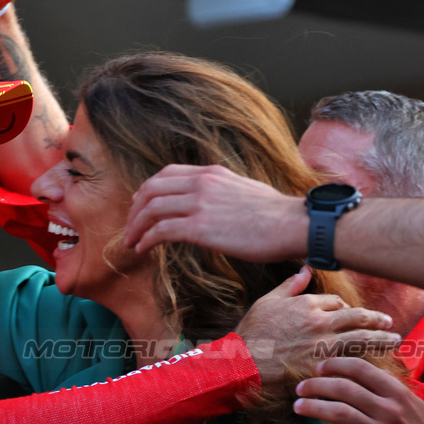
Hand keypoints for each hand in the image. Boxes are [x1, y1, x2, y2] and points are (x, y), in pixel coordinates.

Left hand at [124, 164, 308, 259]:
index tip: (140, 207)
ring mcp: (200, 204)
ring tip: (132, 242)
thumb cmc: (275, 215)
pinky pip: (161, 231)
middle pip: (151, 189)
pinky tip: (143, 250)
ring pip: (151, 210)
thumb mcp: (243, 189)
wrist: (293, 224)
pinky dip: (146, 240)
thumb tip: (209, 203)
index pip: (166, 174)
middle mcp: (201, 183)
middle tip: (130, 228)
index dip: (147, 191)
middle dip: (135, 210)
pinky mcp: (201, 228)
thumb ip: (220, 191)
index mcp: (211, 173)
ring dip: (136, 227)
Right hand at [236, 268, 398, 387]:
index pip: (336, 302)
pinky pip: (351, 362)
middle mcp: (320, 322)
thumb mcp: (266, 302)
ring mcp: (323, 345)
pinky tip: (378, 363)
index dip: (346, 308)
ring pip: (362, 339)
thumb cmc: (252, 332)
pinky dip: (367, 362)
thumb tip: (304, 270)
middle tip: (388, 322)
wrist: (243, 361)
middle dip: (375, 319)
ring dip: (381, 339)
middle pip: (357, 317)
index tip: (353, 315)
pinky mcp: (322, 366)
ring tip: (394, 339)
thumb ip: (289, 286)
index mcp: (307, 304)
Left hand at [295, 358, 423, 423]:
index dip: (336, 364)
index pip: (361, 369)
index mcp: (397, 392)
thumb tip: (363, 370)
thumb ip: (388, 386)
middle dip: (316, 385)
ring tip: (298, 406)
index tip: (320, 367)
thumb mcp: (412, 401)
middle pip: (344, 389)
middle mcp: (388, 408)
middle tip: (300, 387)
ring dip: (313, 407)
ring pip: (338, 412)